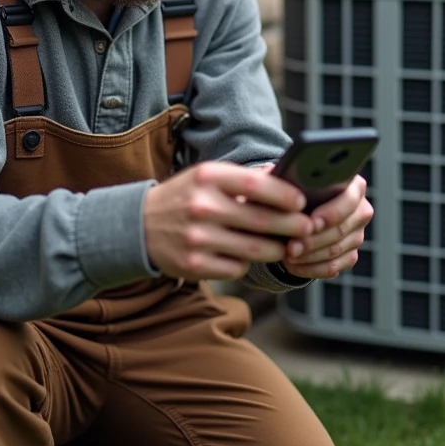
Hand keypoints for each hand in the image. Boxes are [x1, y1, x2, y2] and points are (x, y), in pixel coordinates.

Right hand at [144, 162, 313, 280]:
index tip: (302, 202)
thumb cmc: (186, 197)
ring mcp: (197, 238)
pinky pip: (236, 268)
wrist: (138, 226)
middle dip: (292, 227)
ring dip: (276, 249)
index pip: (257, 185)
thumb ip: (245, 179)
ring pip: (254, 249)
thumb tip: (287, 180)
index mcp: (208, 177)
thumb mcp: (208, 177)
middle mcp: (202, 207)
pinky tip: (245, 255)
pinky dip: (246, 263)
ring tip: (285, 245)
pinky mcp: (194, 265)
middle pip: (262, 221)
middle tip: (307, 228)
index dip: (285, 196)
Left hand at [281, 176, 372, 279]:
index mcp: (354, 187)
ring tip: (288, 255)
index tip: (311, 223)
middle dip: (313, 241)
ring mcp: (357, 235)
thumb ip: (295, 180)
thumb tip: (283, 185)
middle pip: (340, 230)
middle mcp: (360, 211)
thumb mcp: (295, 180)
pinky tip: (294, 265)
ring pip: (335, 250)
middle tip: (291, 247)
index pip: (349, 200)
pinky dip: (311, 269)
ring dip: (309, 256)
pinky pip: (333, 267)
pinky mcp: (350, 255)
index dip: (331, 214)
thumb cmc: (297, 191)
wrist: (297, 211)